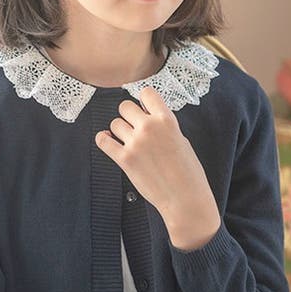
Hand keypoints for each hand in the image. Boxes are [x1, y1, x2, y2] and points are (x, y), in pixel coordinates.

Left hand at [95, 86, 220, 247]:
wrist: (185, 198)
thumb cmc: (188, 172)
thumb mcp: (181, 139)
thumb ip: (163, 125)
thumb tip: (146, 117)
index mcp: (167, 120)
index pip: (146, 93)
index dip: (143, 101)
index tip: (143, 109)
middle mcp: (149, 128)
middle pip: (125, 107)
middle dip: (129, 116)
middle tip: (135, 128)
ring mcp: (135, 143)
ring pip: (114, 124)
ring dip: (119, 131)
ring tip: (129, 142)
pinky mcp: (124, 159)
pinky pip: (103, 140)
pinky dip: (104, 139)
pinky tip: (109, 141)